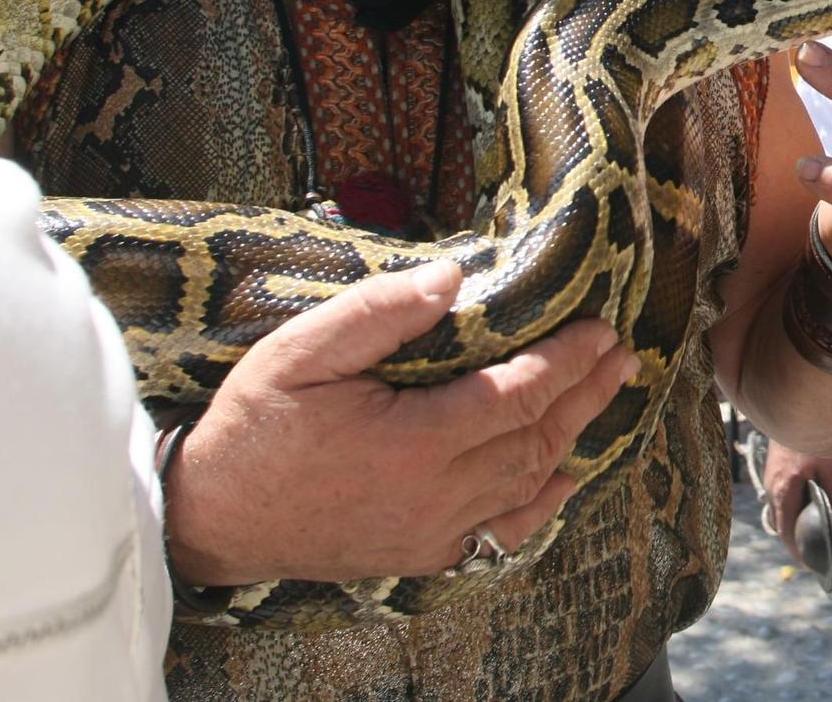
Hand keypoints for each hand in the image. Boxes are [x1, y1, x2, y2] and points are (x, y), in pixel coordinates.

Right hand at [164, 259, 640, 586]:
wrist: (208, 519)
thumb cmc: (253, 425)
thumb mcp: (302, 351)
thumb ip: (379, 313)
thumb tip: (453, 275)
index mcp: (414, 442)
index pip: (517, 394)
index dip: (566, 360)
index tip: (599, 328)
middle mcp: (435, 496)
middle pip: (534, 439)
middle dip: (585, 393)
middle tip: (623, 355)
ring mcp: (431, 533)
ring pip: (525, 484)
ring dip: (571, 437)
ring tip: (606, 394)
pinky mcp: (420, 556)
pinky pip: (500, 534)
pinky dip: (539, 504)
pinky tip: (563, 477)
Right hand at [760, 440, 831, 562]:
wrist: (796, 407)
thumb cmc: (815, 437)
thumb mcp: (831, 468)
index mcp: (784, 491)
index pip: (786, 532)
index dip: (797, 551)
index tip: (810, 564)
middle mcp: (772, 487)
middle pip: (780, 523)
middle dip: (794, 539)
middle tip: (813, 550)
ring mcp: (770, 476)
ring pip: (779, 510)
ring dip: (792, 522)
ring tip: (811, 530)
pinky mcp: (774, 467)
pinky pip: (780, 496)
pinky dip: (790, 507)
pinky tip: (805, 504)